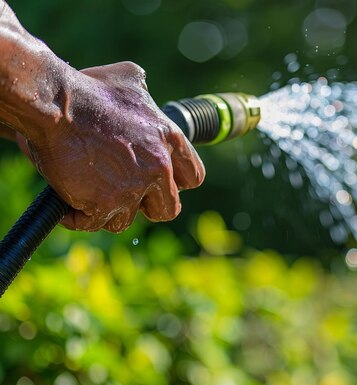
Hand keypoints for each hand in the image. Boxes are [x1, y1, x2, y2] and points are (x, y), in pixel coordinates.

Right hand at [20, 62, 204, 232]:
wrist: (55, 103)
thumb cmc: (86, 89)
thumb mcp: (129, 79)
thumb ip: (145, 97)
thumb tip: (143, 94)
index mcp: (169, 138)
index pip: (192, 177)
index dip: (176, 183)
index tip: (159, 183)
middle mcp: (159, 166)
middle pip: (168, 209)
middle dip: (147, 206)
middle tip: (124, 193)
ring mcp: (134, 187)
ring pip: (126, 220)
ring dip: (107, 210)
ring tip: (88, 190)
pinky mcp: (106, 203)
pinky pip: (94, 224)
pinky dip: (78, 217)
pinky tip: (68, 203)